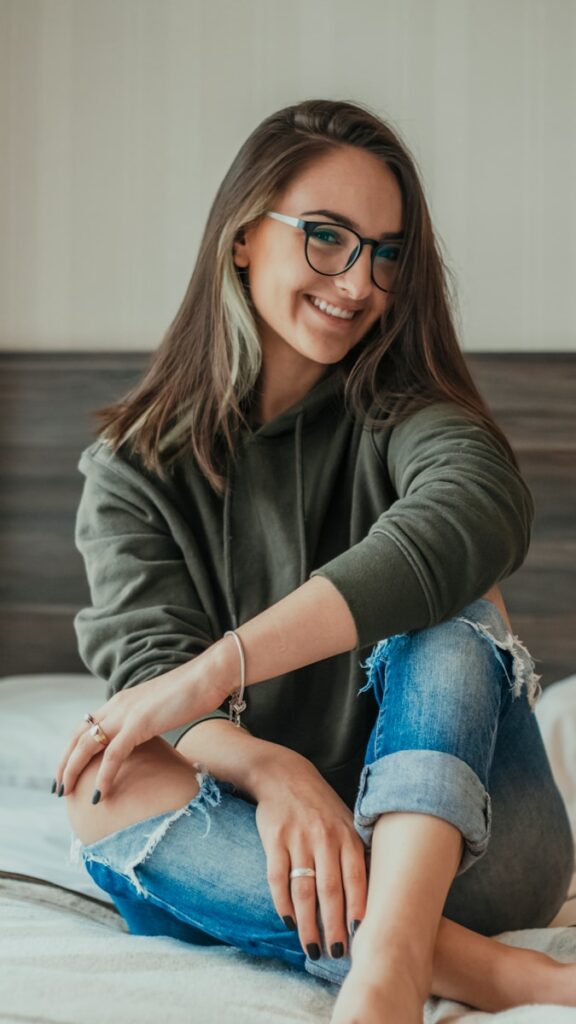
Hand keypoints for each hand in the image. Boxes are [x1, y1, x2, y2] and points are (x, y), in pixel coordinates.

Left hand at [53, 646, 232, 801]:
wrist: (209, 676)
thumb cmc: (193, 693)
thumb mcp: (161, 709)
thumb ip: (148, 721)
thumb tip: (147, 740)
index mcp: (121, 701)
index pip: (86, 726)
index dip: (73, 749)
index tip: (68, 770)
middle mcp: (117, 705)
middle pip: (78, 736)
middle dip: (64, 763)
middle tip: (58, 788)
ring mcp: (126, 713)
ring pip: (87, 746)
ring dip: (73, 771)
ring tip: (67, 793)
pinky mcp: (139, 723)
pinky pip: (113, 755)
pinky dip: (103, 776)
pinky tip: (99, 794)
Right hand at [254, 752, 367, 960]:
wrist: (284, 775)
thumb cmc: (320, 805)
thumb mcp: (345, 821)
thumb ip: (356, 852)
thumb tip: (375, 889)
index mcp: (346, 835)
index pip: (356, 878)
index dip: (359, 908)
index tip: (363, 936)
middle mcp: (324, 838)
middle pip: (330, 890)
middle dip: (335, 926)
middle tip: (337, 954)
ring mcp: (298, 839)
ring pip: (304, 890)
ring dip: (308, 923)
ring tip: (313, 948)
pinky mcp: (274, 840)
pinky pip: (278, 878)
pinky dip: (283, 903)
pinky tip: (288, 921)